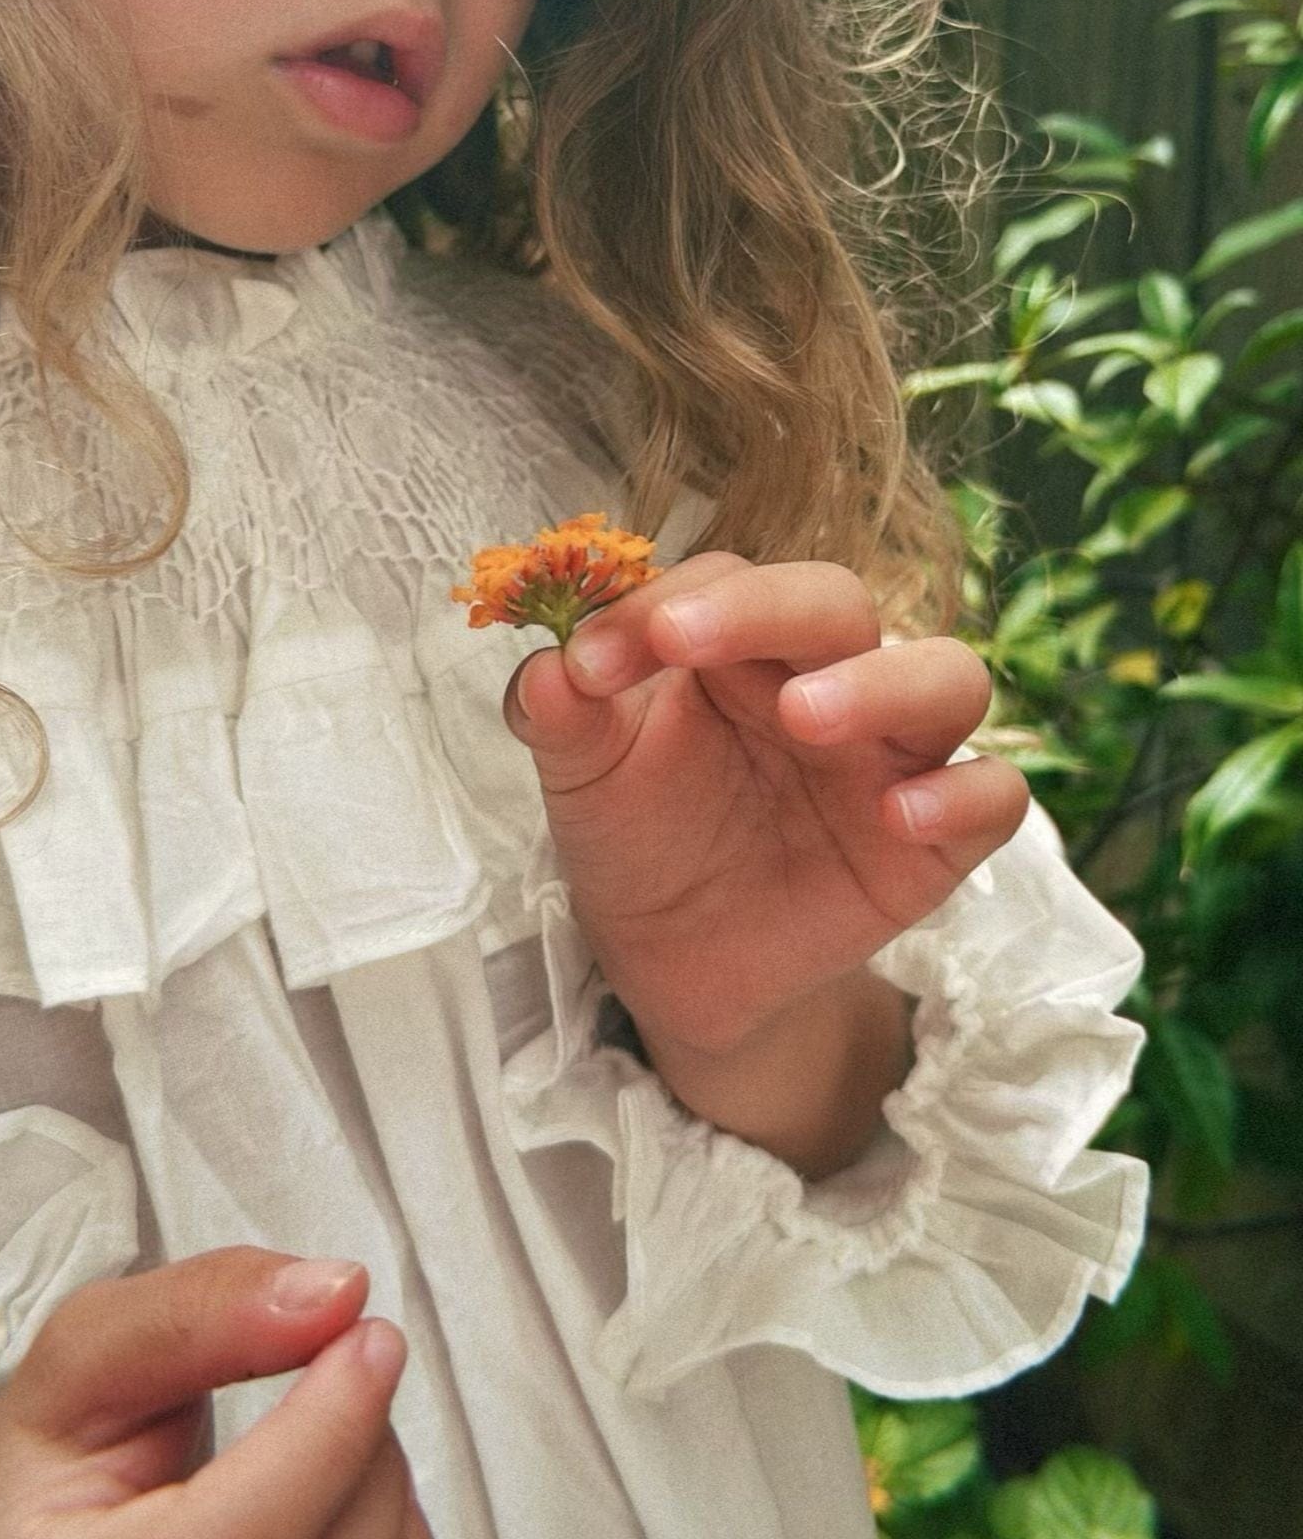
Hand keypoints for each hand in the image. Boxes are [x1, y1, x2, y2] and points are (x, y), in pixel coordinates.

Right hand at [0, 1248, 437, 1538]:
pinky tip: (322, 1500)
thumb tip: (333, 1293)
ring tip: (300, 1441)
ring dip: (378, 1474)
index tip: (368, 1335)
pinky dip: (390, 1522)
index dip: (322, 1439)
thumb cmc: (65, 1459)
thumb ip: (195, 1311)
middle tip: (316, 1367)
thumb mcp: (83, 1359)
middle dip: (356, 1432)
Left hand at [503, 555, 1029, 1059]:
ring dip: (882, 682)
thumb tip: (545, 669)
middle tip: (683, 640)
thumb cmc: (638, 829)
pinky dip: (962, 795)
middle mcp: (828, 675)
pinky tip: (898, 818)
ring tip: (804, 716)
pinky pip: (993, 796)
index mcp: (740, 642)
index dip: (659, 603)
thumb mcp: (583, 772)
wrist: (671, 957)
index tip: (590, 659)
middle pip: (837, 602)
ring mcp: (891, 753)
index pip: (725, 582)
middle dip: (764, 609)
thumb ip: (561, 713)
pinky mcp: (937, 839)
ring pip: (947, 676)